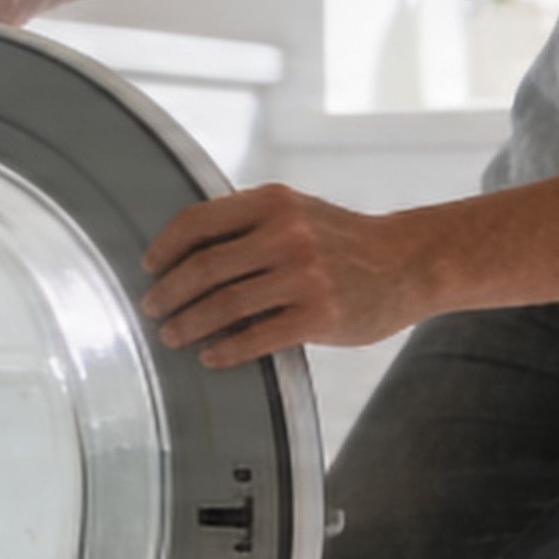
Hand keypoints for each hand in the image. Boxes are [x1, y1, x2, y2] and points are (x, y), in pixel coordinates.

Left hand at [139, 185, 441, 366]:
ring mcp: (305, 276)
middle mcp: (287, 234)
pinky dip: (225, 350)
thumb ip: (249, 222)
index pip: (199, 221)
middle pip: (204, 267)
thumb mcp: (297, 212)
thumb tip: (183, 250)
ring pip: (224, 304)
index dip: (165, 248)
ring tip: (173, 335)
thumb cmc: (343, 241)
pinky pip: (256, 337)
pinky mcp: (320, 316)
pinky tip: (210, 356)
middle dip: (168, 293)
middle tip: (152, 310)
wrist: (409, 263)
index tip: (149, 268)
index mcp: (273, 202)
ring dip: (188, 324)